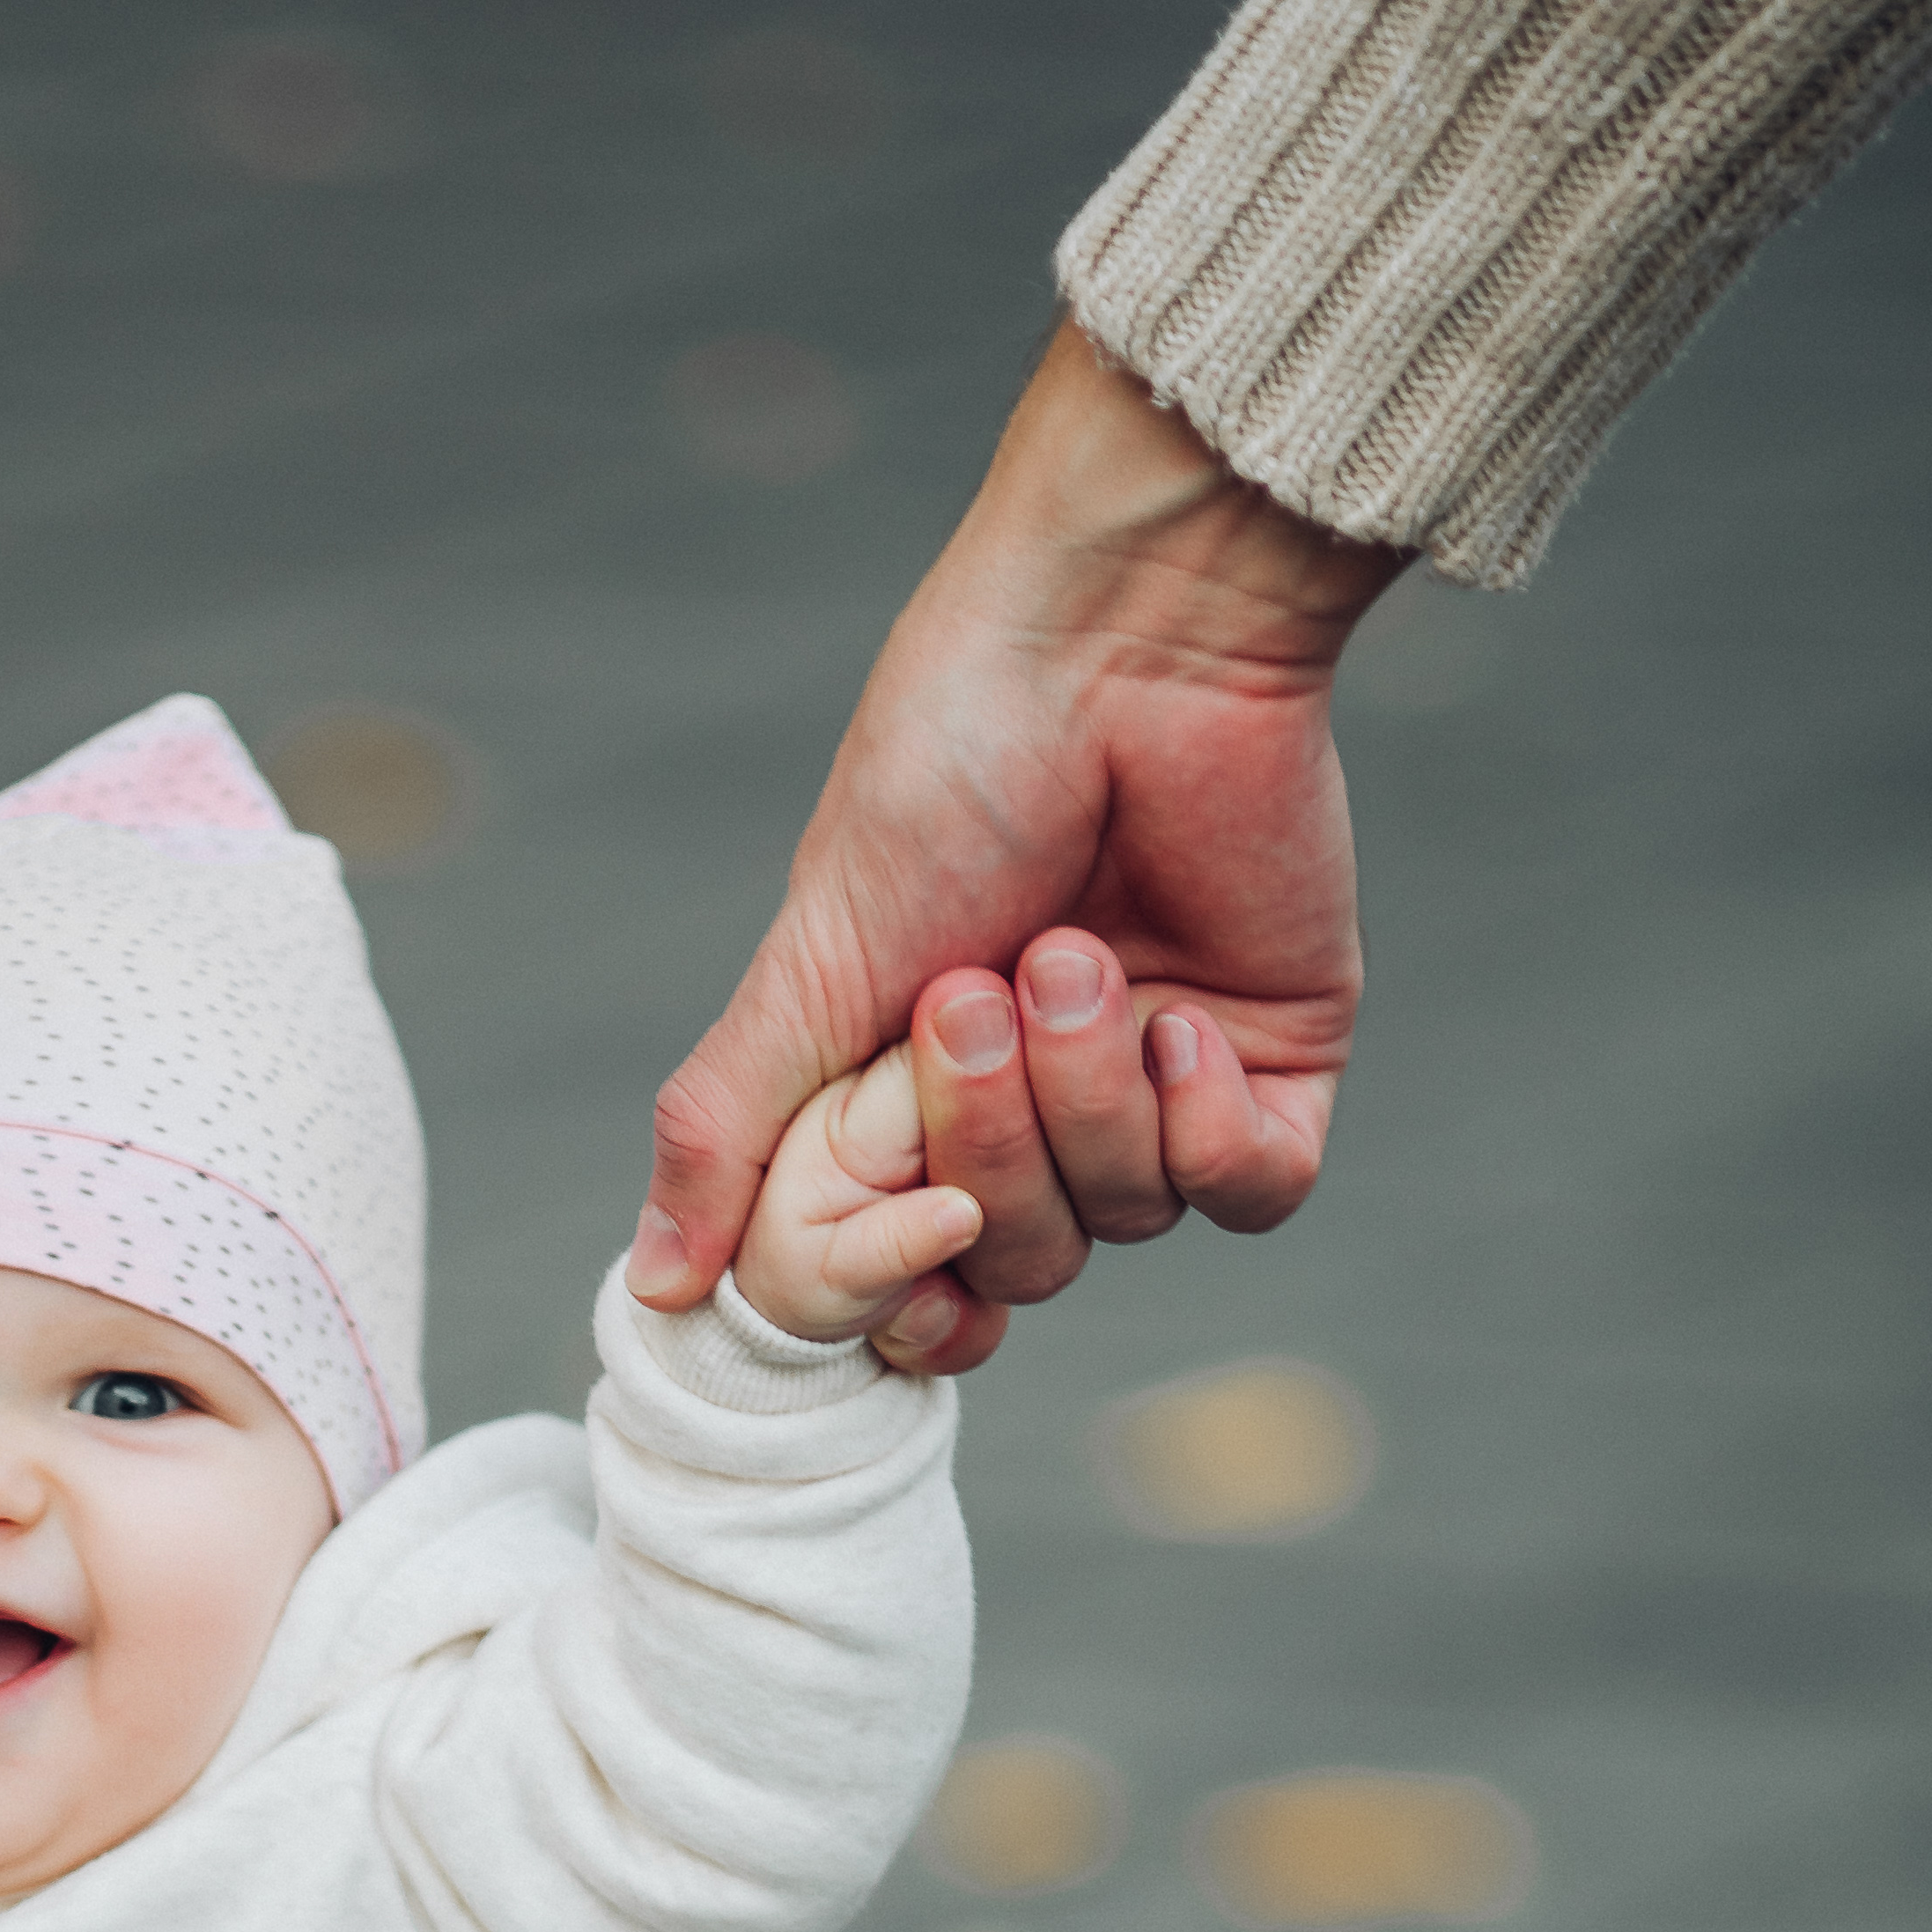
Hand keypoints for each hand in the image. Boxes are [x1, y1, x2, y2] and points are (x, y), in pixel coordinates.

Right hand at [633, 317, 1400, 1370]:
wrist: (1125, 634)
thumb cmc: (955, 760)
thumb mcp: (808, 963)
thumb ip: (728, 1128)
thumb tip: (654, 1283)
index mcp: (922, 1102)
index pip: (920, 1284)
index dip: (910, 1296)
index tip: (904, 1247)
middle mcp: (1044, 1111)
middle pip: (1021, 1264)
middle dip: (989, 1141)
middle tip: (974, 989)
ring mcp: (1164, 1090)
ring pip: (1128, 1220)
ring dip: (1085, 1093)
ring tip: (1074, 952)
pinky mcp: (1277, 1059)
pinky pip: (1255, 1191)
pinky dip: (1207, 1131)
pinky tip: (1179, 1018)